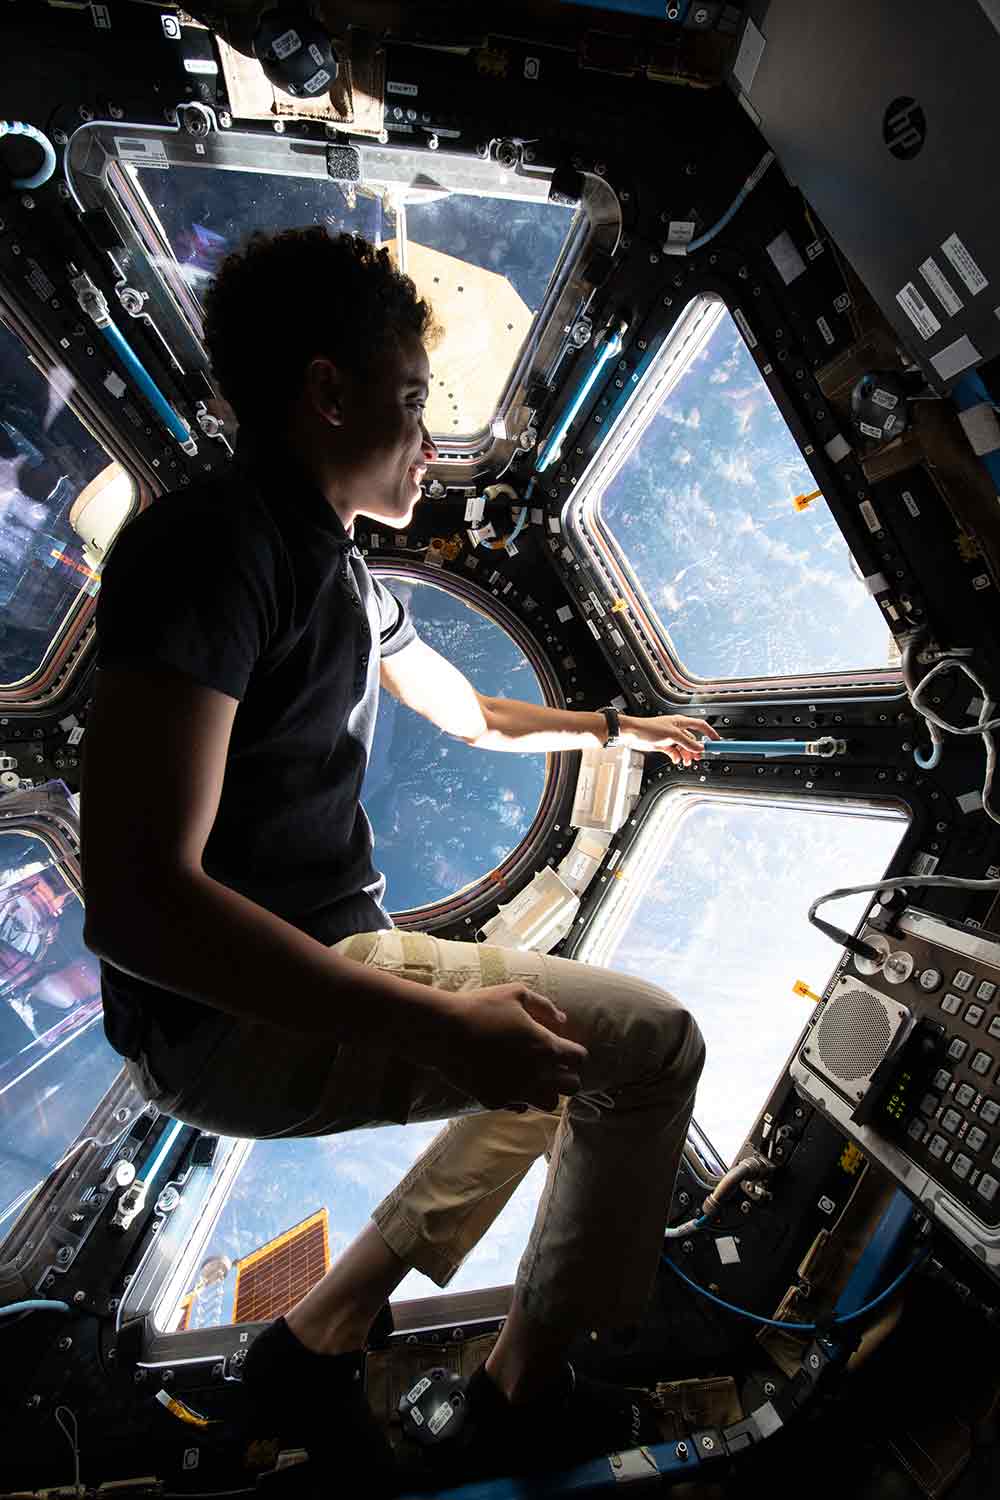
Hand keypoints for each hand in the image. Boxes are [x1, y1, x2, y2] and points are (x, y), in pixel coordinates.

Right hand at [434, 983, 588, 1112]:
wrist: (443, 1031)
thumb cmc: (480, 1007)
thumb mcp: (516, 993)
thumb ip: (545, 1006)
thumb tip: (562, 1020)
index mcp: (546, 1046)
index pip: (580, 1059)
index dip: (575, 1053)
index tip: (565, 1050)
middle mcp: (536, 1073)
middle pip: (572, 1087)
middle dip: (567, 1076)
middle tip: (553, 1067)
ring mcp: (517, 1091)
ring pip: (549, 1104)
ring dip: (547, 1091)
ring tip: (534, 1078)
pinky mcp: (496, 1101)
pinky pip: (520, 1108)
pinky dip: (520, 1098)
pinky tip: (509, 1082)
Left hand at [621, 714, 720, 765]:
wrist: (632, 733)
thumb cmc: (649, 728)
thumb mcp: (672, 735)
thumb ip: (687, 743)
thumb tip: (700, 748)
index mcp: (681, 722)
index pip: (701, 726)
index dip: (710, 733)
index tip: (717, 742)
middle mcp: (677, 729)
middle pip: (693, 740)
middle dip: (696, 749)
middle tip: (699, 757)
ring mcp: (670, 737)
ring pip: (684, 747)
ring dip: (687, 755)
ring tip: (687, 761)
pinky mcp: (663, 745)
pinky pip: (675, 752)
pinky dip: (677, 756)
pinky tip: (676, 759)